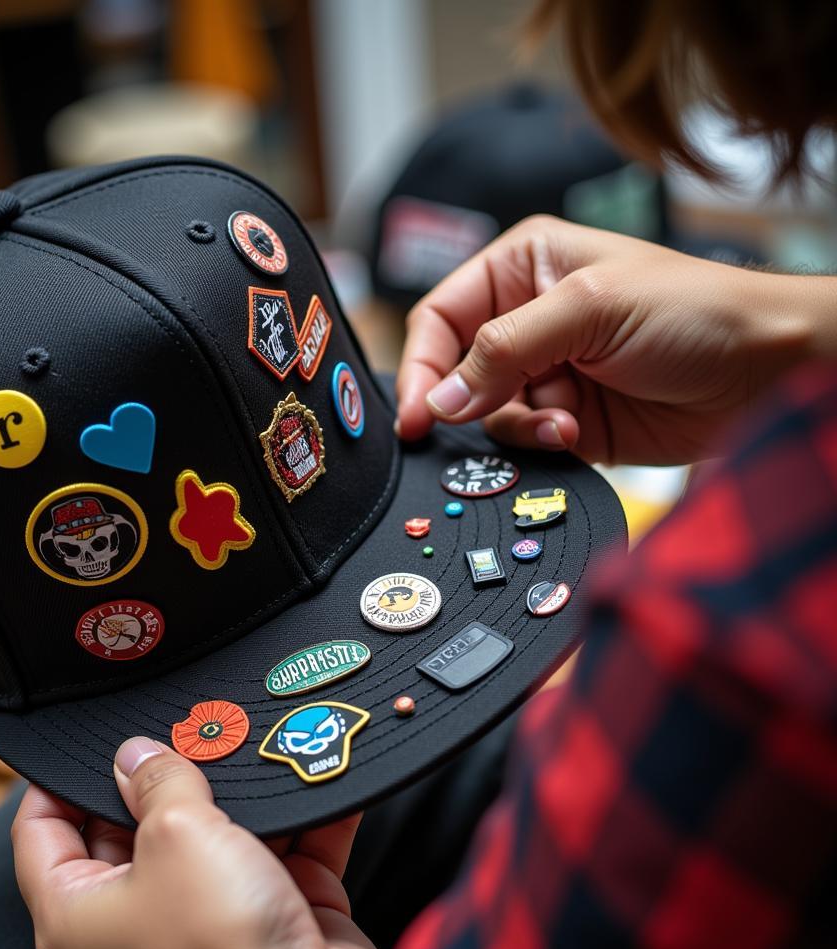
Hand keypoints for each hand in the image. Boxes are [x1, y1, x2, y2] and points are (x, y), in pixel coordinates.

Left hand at [12, 737, 390, 948]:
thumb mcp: (176, 833)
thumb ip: (159, 780)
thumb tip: (139, 754)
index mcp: (77, 919)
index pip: (42, 836)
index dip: (56, 783)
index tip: (84, 743)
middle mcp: (134, 930)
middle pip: (131, 834)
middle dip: (162, 779)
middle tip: (185, 730)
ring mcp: (205, 929)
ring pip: (212, 843)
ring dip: (237, 799)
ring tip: (250, 744)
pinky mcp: (267, 927)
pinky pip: (280, 862)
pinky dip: (299, 825)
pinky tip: (312, 778)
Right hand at [397, 215, 832, 463]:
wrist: (766, 371)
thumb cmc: (692, 310)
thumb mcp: (588, 309)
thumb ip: (503, 351)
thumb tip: (440, 401)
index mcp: (523, 268)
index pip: (440, 317)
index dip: (421, 365)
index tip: (416, 413)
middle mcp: (527, 320)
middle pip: (456, 373)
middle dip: (467, 403)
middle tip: (466, 428)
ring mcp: (547, 375)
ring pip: (486, 415)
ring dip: (515, 426)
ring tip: (561, 422)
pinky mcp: (567, 421)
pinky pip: (522, 444)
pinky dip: (539, 446)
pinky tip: (574, 435)